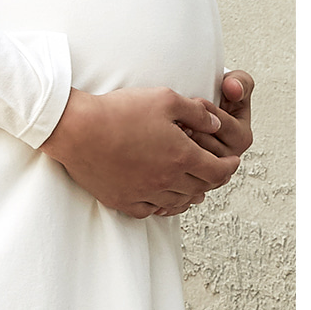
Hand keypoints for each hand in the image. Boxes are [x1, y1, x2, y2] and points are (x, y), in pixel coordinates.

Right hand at [50, 75, 252, 213]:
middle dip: (212, 179)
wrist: (78, 129)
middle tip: (215, 172)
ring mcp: (144, 194)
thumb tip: (217, 122)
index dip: (229, 167)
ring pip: (178, 202)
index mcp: (181, 157)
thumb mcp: (165, 98)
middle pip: (200, 188)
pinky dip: (163, 206)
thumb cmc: (120, 110)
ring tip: (194, 187)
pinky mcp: (123, 201)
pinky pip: (151, 211)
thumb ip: (196, 112)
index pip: (218, 171)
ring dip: (190, 194)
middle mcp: (166, 181)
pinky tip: (163, 198)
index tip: (233, 162)